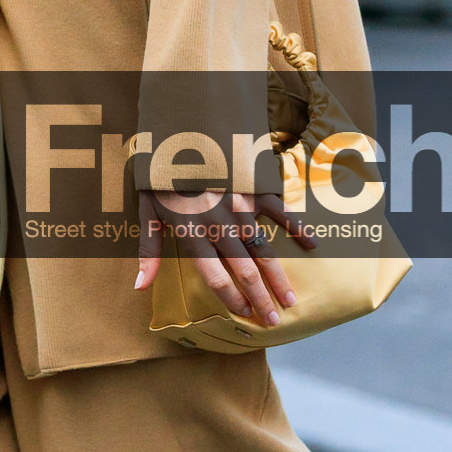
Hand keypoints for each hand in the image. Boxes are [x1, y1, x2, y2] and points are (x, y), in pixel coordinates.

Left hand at [133, 186, 316, 327]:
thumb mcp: (146, 212)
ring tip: (290, 301)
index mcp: (192, 232)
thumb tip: (140, 288)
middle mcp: (220, 224)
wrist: (181, 129)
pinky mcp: (255, 187)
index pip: (215, 276)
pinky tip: (312, 245)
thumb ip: (148, 252)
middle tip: (274, 322)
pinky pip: (280, 211)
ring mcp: (241, 205)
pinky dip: (297, 227)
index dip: (231, 300)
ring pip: (263, 248)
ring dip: (277, 277)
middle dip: (260, 299)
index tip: (243, 316)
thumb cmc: (162, 175)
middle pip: (244, 269)